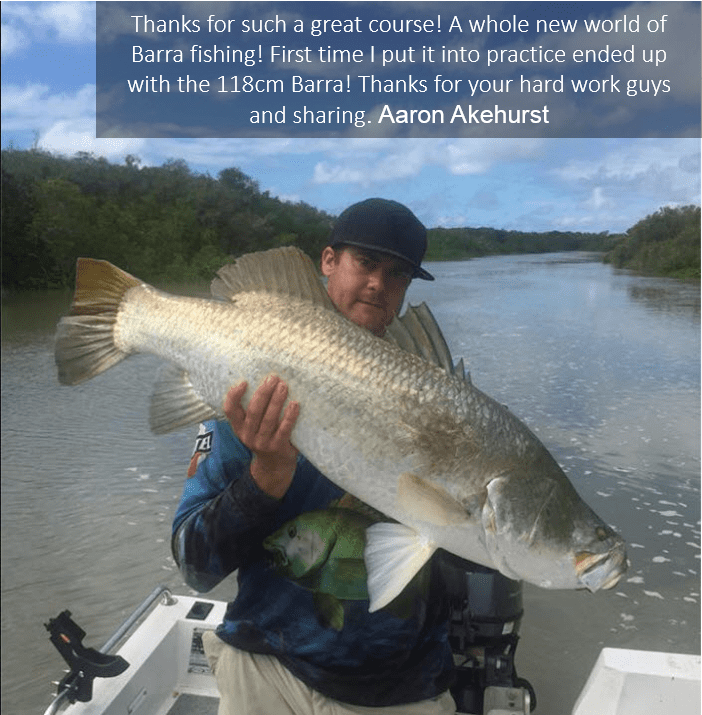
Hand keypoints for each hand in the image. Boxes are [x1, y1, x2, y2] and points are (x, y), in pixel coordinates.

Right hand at [223, 376, 298, 498]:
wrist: (274, 466)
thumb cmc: (265, 437)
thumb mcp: (253, 426)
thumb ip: (254, 409)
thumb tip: (265, 379)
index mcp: (239, 427)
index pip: (230, 410)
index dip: (234, 396)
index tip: (244, 382)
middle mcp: (248, 435)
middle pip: (254, 411)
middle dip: (264, 393)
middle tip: (273, 378)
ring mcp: (262, 442)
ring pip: (269, 419)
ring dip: (277, 401)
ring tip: (284, 386)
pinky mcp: (278, 447)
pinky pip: (284, 430)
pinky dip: (289, 416)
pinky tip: (295, 404)